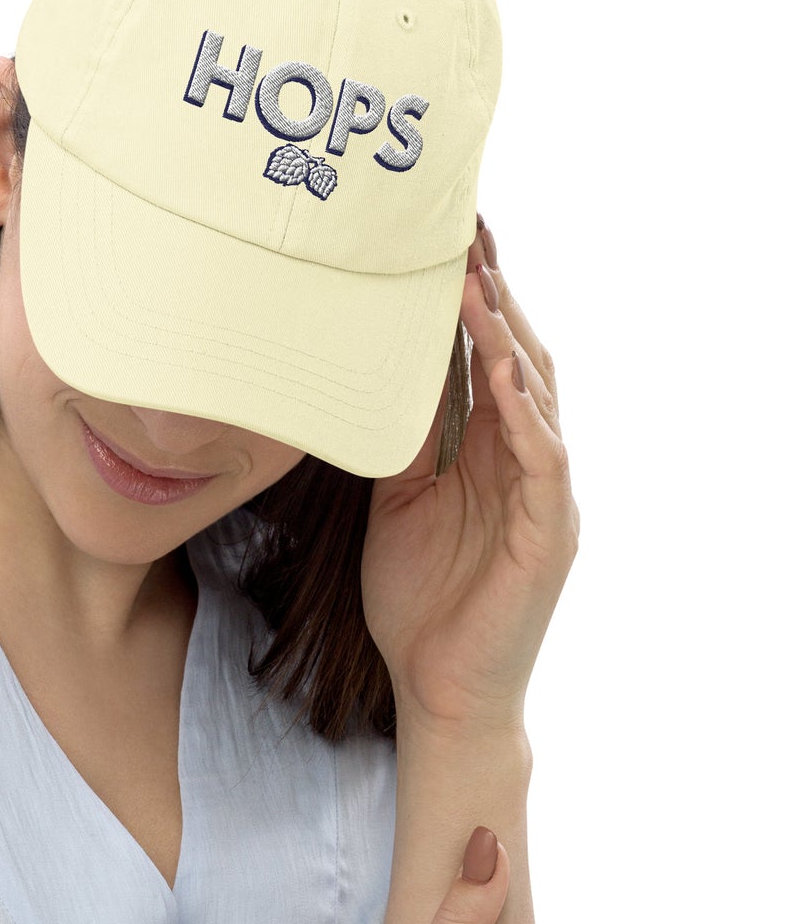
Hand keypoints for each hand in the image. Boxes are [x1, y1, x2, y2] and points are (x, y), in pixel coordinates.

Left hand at [361, 214, 579, 733]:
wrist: (437, 689)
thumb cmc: (420, 603)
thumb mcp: (397, 505)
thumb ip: (401, 445)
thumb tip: (372, 383)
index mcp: (489, 454)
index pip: (483, 361)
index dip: (467, 304)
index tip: (441, 245)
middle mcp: (525, 462)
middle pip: (516, 359)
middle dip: (492, 296)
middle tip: (465, 233)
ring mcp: (545, 495)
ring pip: (537, 397)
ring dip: (506, 338)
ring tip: (475, 282)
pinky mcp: (551, 533)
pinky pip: (545, 460)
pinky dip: (527, 413)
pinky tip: (504, 372)